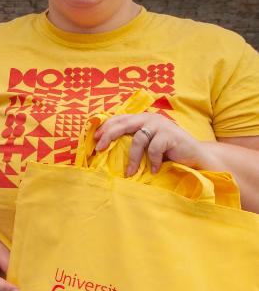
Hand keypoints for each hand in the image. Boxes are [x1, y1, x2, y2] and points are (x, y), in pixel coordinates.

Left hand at [94, 113, 211, 175]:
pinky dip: (152, 161)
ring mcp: (161, 125)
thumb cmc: (169, 152)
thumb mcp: (147, 144)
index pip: (119, 118)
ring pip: (138, 139)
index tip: (94, 138)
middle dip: (109, 136)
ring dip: (132, 158)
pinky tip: (154, 169)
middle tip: (99, 149)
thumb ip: (132, 140)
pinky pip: (154, 149)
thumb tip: (106, 147)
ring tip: (130, 172)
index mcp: (143, 118)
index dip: (105, 127)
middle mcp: (150, 118)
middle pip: (123, 124)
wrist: (196, 156)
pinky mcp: (171, 135)